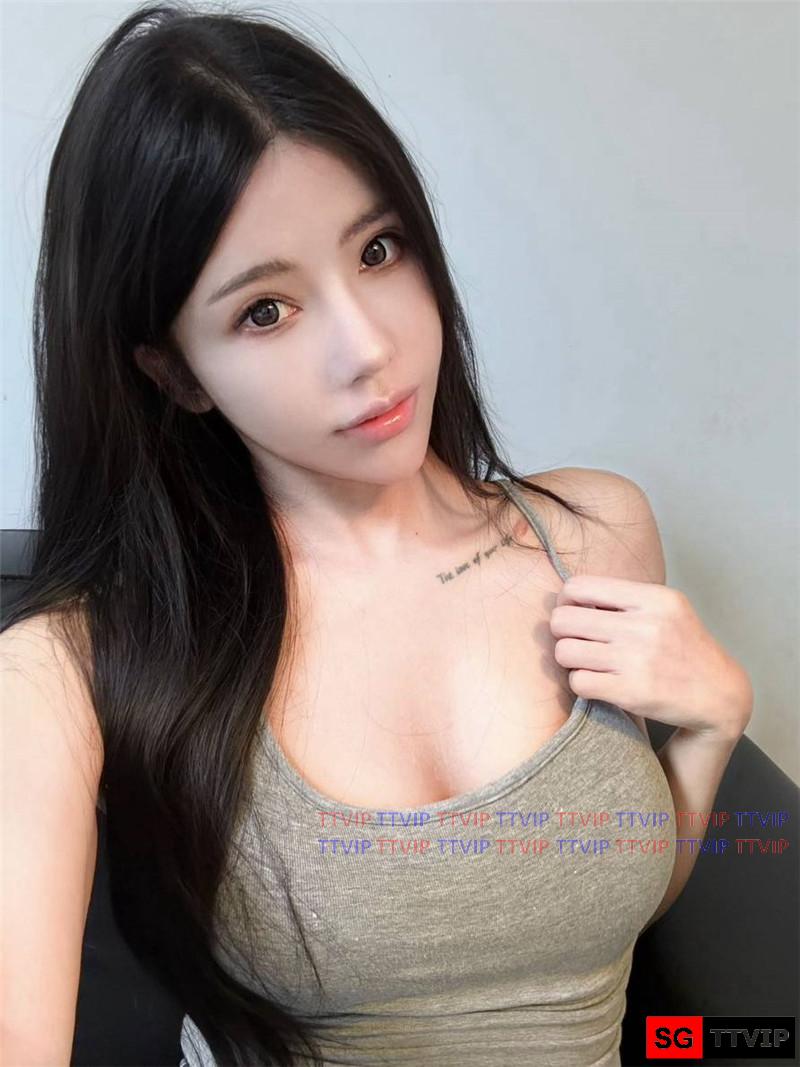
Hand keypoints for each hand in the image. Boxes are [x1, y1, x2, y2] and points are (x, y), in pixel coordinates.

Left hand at [550, 575, 752, 740]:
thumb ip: (624, 599)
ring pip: (565, 652)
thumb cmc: (684, 648)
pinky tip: (596, 682)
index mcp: (653, 598)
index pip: (580, 586)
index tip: (575, 613)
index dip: (567, 601)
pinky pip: (578, 682)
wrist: (720, 694)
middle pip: (563, 620)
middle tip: (574, 640)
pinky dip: (581, 683)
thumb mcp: (666, 609)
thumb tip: (569, 595)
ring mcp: (637, 660)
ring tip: (585, 662)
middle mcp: (645, 626)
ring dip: (569, 660)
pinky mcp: (631, 692)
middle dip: (562, 632)